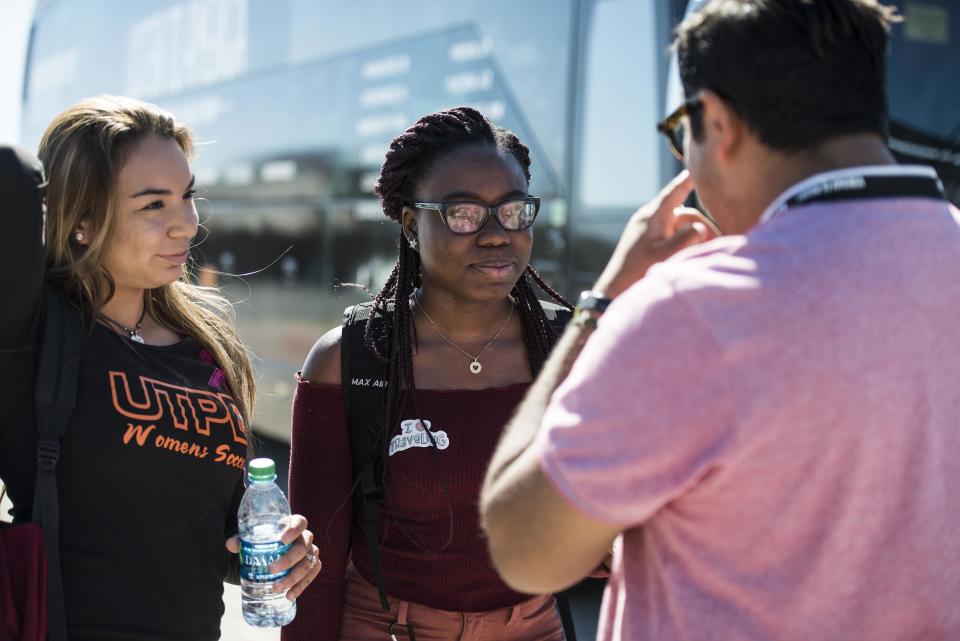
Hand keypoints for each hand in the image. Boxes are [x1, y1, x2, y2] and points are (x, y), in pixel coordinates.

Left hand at [225, 514, 320, 600]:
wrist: (272, 553)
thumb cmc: (263, 542)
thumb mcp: (252, 539)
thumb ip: (242, 540)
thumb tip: (230, 544)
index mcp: (292, 525)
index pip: (300, 522)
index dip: (294, 529)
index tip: (282, 540)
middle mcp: (305, 537)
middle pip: (303, 546)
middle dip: (289, 560)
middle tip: (271, 570)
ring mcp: (311, 552)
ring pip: (309, 562)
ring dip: (294, 577)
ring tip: (277, 588)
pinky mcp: (313, 565)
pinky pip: (313, 574)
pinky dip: (302, 586)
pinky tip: (289, 595)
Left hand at [593, 171, 719, 297]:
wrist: (614, 290)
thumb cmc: (638, 272)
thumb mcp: (666, 254)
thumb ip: (687, 237)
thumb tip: (702, 227)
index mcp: (653, 216)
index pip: (675, 191)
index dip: (689, 179)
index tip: (699, 167)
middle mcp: (651, 219)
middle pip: (686, 215)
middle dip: (704, 228)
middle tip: (719, 246)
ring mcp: (650, 231)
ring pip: (682, 227)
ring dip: (696, 238)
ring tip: (705, 256)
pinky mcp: (649, 242)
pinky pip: (673, 236)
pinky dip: (685, 243)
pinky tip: (691, 258)